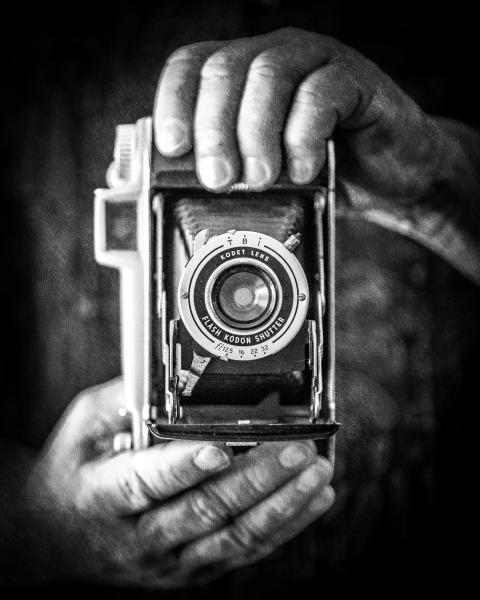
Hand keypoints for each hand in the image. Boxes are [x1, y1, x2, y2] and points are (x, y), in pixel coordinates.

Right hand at [19, 379, 333, 586]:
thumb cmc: (75, 468)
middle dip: (255, 479)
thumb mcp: (84, 425)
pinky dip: (282, 526)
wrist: (55, 535)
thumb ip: (126, 398)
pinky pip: (242, 551)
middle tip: (297, 448)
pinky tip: (311, 499)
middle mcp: (137, 537)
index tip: (220, 447)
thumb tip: (175, 370)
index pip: (146, 482)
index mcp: (102, 496)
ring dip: (279, 505)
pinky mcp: (192, 569)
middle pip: (202, 511)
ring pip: (231, 538)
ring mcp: (168, 560)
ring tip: (316, 472)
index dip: (183, 466)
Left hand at [154, 27, 441, 209]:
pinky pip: (322, 91)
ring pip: (269, 73)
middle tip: (219, 178)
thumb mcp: (258, 180)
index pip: (190, 65)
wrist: (388, 178)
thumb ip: (213, 172)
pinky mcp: (355, 78)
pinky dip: (304, 134)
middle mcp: (274, 58)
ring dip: (256, 132)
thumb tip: (144, 179)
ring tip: (262, 177)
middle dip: (214, 128)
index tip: (173, 148)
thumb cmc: (318, 176)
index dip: (174, 101)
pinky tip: (304, 168)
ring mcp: (316, 62)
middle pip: (224, 68)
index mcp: (242, 77)